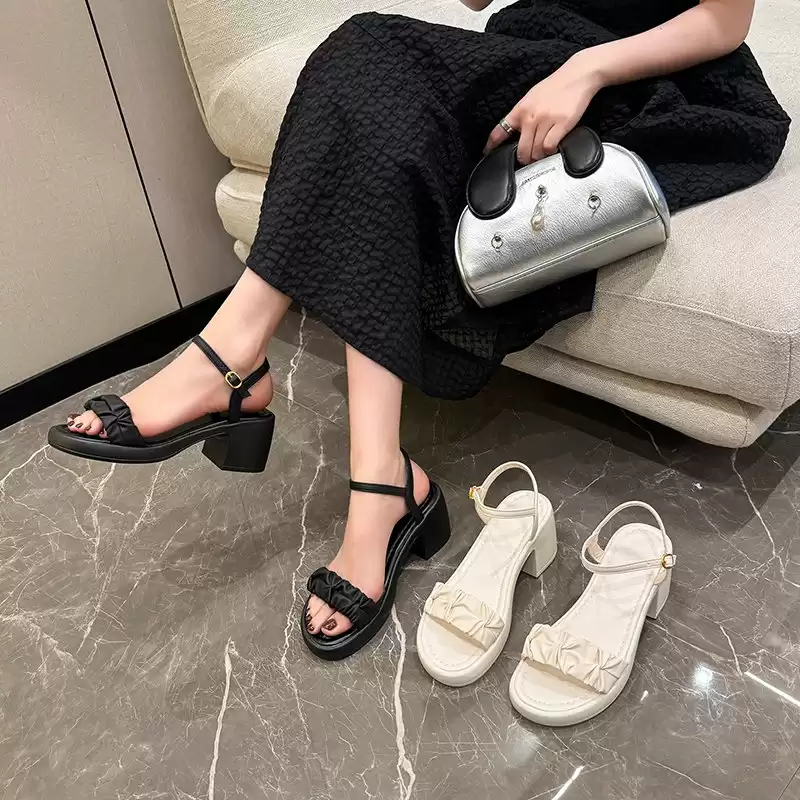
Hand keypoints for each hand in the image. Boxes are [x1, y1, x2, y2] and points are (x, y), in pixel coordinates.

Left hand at [485, 53, 602, 163]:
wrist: (578, 74)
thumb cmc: (556, 86)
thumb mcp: (532, 98)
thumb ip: (523, 115)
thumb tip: (516, 134)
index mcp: (520, 109)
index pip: (500, 131)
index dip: (491, 146)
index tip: (487, 154)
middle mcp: (530, 116)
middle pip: (522, 150)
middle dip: (525, 159)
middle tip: (529, 159)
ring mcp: (546, 120)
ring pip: (536, 151)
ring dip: (539, 157)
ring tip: (542, 153)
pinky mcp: (562, 124)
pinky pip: (549, 147)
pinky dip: (550, 151)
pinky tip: (553, 147)